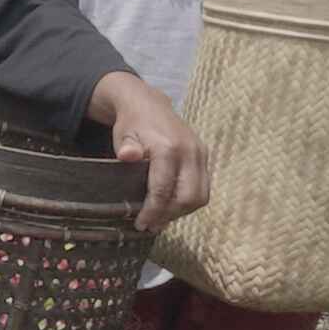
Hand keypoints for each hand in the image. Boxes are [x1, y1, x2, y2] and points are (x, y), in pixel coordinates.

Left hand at [89, 73, 211, 231]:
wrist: (149, 104)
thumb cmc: (132, 124)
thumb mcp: (123, 135)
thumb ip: (126, 148)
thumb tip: (127, 156)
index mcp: (168, 147)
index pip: (163, 190)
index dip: (153, 212)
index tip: (141, 224)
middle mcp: (189, 151)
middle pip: (188, 197)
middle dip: (169, 215)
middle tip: (152, 225)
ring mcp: (200, 153)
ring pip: (200, 196)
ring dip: (181, 212)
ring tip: (162, 218)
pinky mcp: (205, 156)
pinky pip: (204, 188)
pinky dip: (190, 201)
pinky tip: (172, 206)